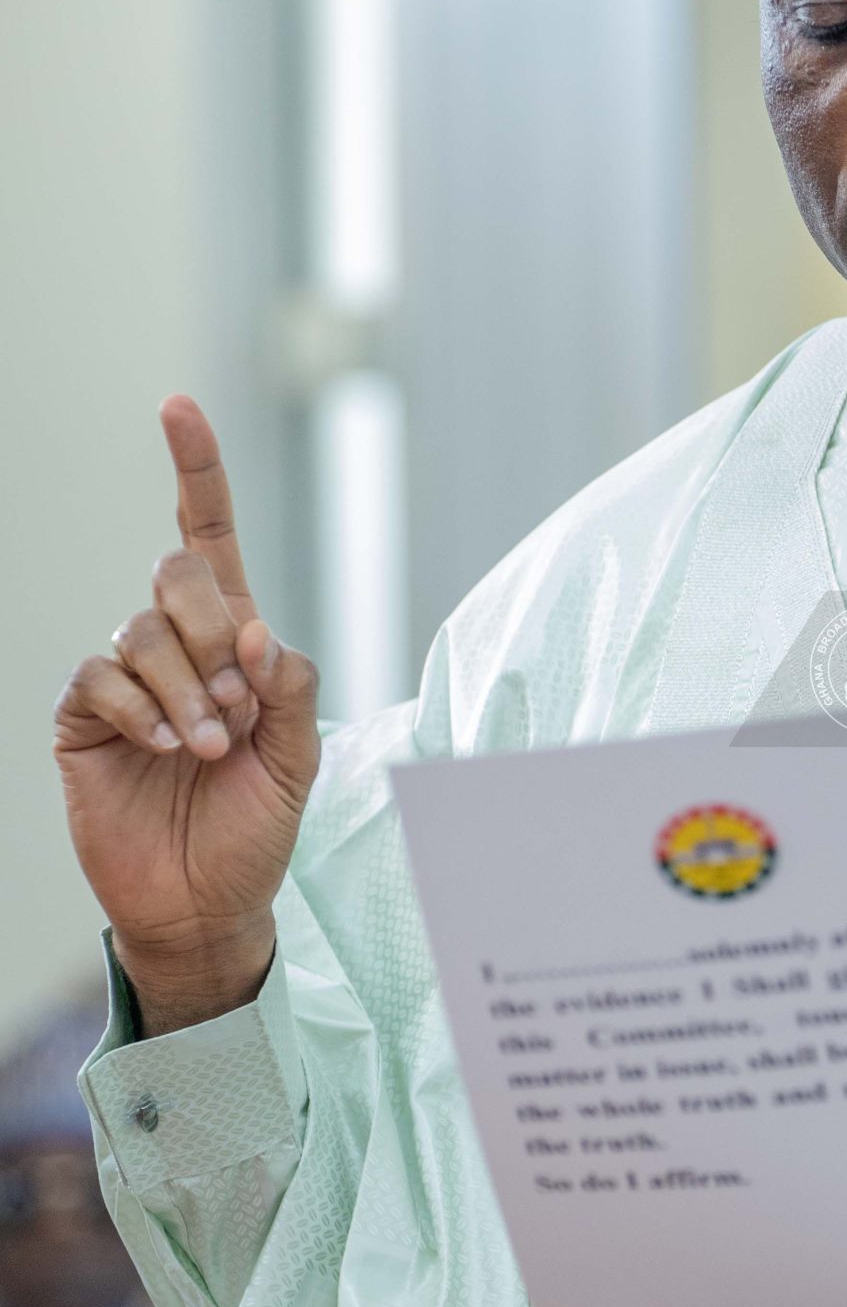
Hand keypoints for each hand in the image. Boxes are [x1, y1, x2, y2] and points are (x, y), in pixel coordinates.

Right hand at [54, 397, 320, 1036]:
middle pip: (179, 575)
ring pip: (143, 631)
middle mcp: (176, 645)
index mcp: (233, 639)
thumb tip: (253, 628)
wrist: (210, 901)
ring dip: (189, 691)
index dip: (195, 471)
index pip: (208, 537)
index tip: (177, 406)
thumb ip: (291, 683)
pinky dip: (144, 709)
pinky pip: (102, 677)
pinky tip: (168, 750)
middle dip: (214, 634)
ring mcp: (127, 679)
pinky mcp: (85, 717)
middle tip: (240, 711)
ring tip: (211, 750)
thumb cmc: (259, 825)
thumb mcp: (302, 755)